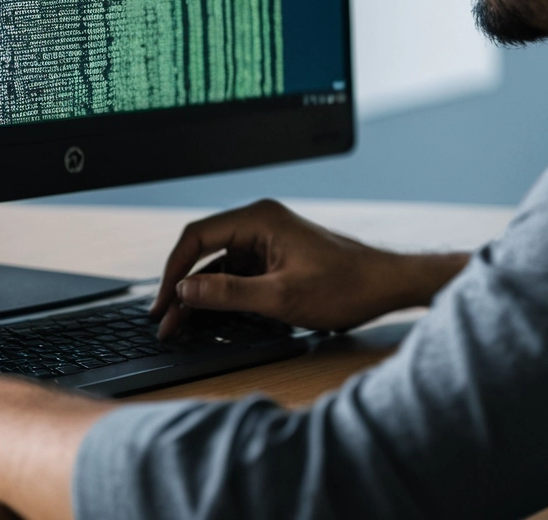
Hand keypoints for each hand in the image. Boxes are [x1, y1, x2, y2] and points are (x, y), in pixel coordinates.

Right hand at [151, 199, 469, 338]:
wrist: (385, 286)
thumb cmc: (345, 285)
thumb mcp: (282, 297)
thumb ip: (229, 293)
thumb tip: (185, 290)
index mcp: (259, 219)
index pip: (197, 236)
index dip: (173, 270)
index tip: (162, 302)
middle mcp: (260, 223)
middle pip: (205, 251)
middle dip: (182, 286)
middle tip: (165, 322)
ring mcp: (267, 240)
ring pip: (219, 265)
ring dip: (200, 294)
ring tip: (181, 327)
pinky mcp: (275, 258)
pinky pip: (238, 274)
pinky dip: (222, 295)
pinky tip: (210, 319)